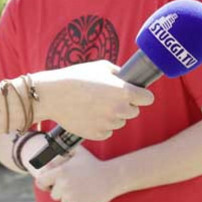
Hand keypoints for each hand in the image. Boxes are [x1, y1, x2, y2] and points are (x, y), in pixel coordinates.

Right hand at [34, 60, 153, 140]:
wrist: (52, 95)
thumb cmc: (76, 77)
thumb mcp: (101, 67)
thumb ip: (119, 74)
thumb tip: (129, 79)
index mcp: (124, 92)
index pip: (148, 99)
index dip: (142, 95)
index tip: (136, 94)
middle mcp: (120, 110)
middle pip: (134, 112)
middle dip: (125, 105)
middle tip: (108, 98)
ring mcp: (109, 124)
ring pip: (119, 122)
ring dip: (112, 115)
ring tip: (94, 105)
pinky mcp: (97, 134)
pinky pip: (106, 131)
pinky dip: (100, 125)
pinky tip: (88, 114)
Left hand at [35, 147, 122, 201]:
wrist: (110, 177)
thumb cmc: (93, 164)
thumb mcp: (78, 153)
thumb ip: (63, 152)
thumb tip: (50, 156)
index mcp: (60, 172)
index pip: (41, 181)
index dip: (45, 182)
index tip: (50, 182)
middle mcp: (64, 185)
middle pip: (53, 194)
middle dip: (60, 190)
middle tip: (72, 184)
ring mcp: (71, 197)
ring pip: (64, 201)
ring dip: (69, 197)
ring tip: (81, 188)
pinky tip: (86, 194)